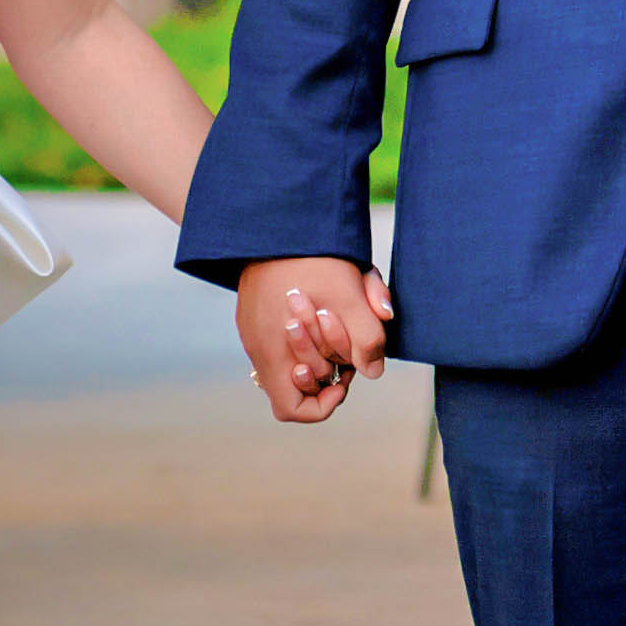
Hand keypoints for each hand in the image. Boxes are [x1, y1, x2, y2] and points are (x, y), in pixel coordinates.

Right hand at [234, 256, 393, 423]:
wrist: (278, 216)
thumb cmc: (312, 257)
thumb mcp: (349, 297)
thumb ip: (367, 339)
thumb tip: (372, 371)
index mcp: (272, 352)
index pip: (292, 409)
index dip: (322, 403)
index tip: (344, 375)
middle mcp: (257, 345)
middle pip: (295, 383)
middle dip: (326, 370)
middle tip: (346, 346)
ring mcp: (252, 327)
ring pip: (289, 357)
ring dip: (318, 346)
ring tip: (334, 317)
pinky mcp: (253, 309)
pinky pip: (280, 335)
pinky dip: (305, 329)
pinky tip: (321, 300)